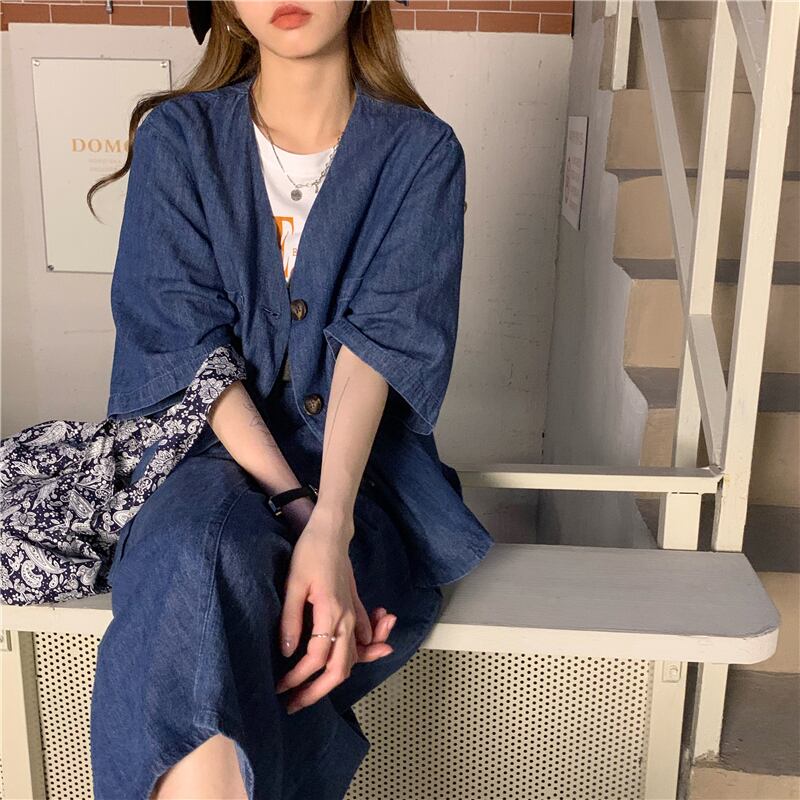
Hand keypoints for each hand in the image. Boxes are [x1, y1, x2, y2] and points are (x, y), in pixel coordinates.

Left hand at [276, 506, 396, 713]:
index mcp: (331, 612)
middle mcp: (347, 618)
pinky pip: (360, 640)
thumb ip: (291, 619)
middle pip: (339, 668)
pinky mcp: (355, 607)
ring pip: (352, 658)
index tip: (279, 686)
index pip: (316, 658)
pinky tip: (342, 666)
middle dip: (316, 691)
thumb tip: (286, 652)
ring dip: (334, 679)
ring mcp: (354, 613)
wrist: (332, 531)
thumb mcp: (293, 583)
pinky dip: (358, 657)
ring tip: (311, 691)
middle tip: (293, 703)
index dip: (297, 677)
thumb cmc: (310, 552)